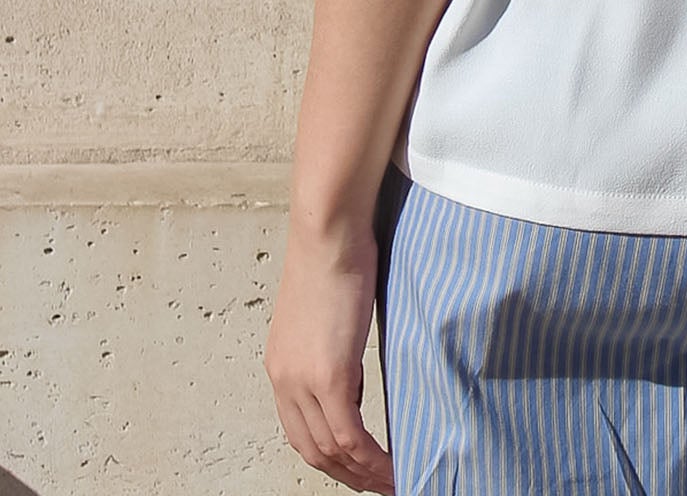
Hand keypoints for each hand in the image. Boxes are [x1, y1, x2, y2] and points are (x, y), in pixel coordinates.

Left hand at [264, 216, 394, 492]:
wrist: (329, 230)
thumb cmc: (335, 251)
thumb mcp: (329, 310)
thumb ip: (334, 345)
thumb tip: (351, 366)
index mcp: (282, 365)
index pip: (301, 430)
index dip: (330, 456)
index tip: (359, 465)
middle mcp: (284, 380)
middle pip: (312, 450)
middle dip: (346, 475)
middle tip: (378, 483)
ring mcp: (304, 380)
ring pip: (330, 451)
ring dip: (362, 474)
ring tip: (391, 481)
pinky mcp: (329, 375)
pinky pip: (348, 436)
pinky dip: (370, 459)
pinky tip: (390, 466)